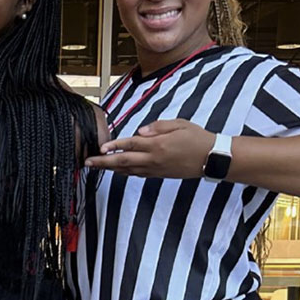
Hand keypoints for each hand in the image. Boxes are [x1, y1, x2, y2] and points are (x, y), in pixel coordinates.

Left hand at [83, 119, 213, 178]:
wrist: (211, 158)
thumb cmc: (197, 138)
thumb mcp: (179, 124)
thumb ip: (158, 126)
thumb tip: (139, 132)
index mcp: (158, 145)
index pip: (131, 144)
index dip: (114, 145)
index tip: (101, 147)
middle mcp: (154, 159)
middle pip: (123, 161)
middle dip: (103, 162)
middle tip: (87, 162)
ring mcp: (155, 169)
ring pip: (127, 170)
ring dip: (110, 168)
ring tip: (96, 166)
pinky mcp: (158, 175)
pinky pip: (137, 174)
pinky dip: (124, 172)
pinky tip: (115, 170)